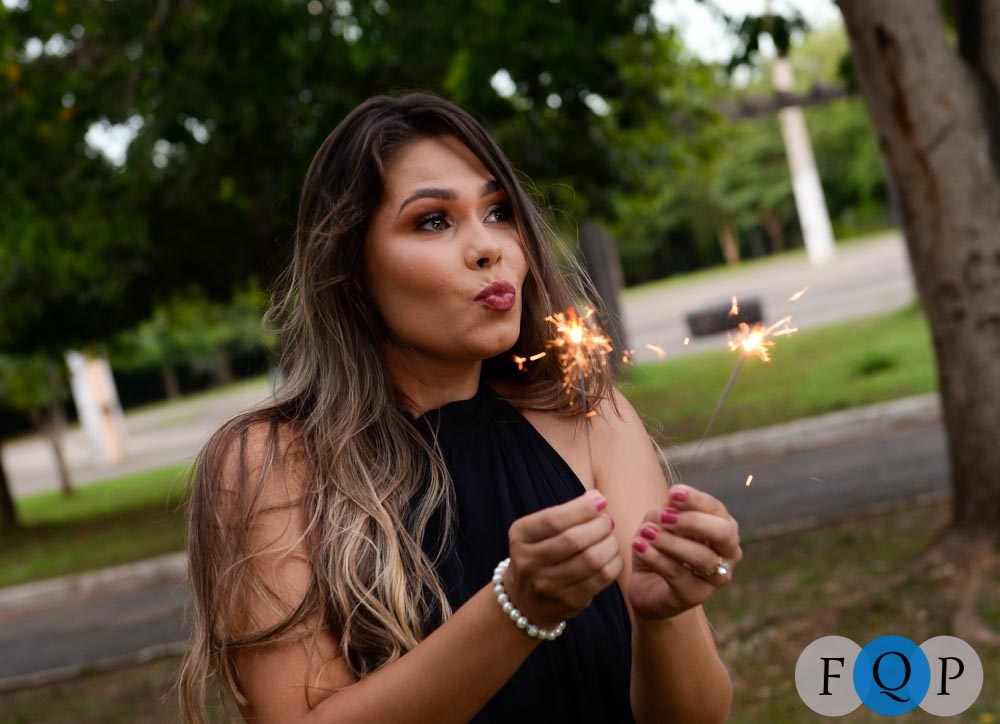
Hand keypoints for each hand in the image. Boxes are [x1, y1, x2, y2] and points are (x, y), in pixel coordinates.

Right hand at [505, 489, 623, 628]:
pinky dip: (614, 562)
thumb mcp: (538, 531)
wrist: (524, 600)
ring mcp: (547, 585)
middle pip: (574, 540)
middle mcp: (529, 562)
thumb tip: (597, 497)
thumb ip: (565, 513)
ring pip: (591, 560)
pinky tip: (613, 556)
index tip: (601, 500)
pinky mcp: (568, 602)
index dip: (582, 508)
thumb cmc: (538, 554)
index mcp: (520, 537)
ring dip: (610, 544)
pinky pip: (601, 578)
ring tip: (611, 538)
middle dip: (599, 526)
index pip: (554, 519)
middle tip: (608, 521)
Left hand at [626, 484, 741, 621]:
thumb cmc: (659, 547)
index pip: (715, 509)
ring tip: (646, 532)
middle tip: (664, 516)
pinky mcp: (696, 596)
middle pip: (723, 533)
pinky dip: (657, 559)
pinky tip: (639, 546)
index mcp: (723, 527)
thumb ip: (666, 513)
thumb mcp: (658, 523)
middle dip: (694, 522)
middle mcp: (728, 552)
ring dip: (671, 542)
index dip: (695, 499)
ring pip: (702, 557)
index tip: (672, 493)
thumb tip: (671, 506)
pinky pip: (679, 575)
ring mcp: (716, 577)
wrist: (647, 586)